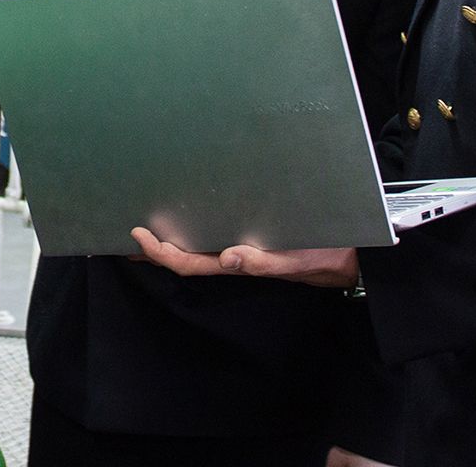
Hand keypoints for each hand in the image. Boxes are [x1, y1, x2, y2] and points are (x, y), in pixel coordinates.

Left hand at [130, 227, 359, 287]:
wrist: (350, 256)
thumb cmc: (322, 256)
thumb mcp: (294, 259)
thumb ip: (263, 262)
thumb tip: (229, 257)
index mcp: (237, 263)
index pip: (188, 263)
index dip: (160, 252)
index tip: (138, 233)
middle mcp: (233, 256)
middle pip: (184, 255)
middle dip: (154, 247)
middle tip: (125, 230)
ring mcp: (241, 246)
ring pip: (197, 245)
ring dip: (171, 237)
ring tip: (146, 222)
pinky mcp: (253, 235)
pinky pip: (216, 232)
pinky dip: (196, 225)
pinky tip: (188, 213)